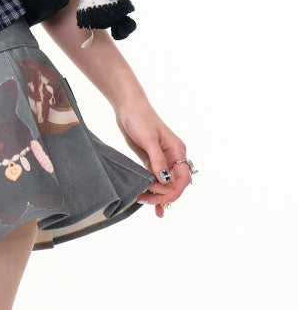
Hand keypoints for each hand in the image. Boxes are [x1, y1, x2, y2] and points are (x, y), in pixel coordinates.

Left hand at [115, 101, 192, 217]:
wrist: (127, 107)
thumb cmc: (140, 118)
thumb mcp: (149, 139)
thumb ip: (157, 160)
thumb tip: (165, 180)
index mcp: (177, 150)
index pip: (182, 178)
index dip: (174, 191)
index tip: (163, 200)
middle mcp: (172, 157)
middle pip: (173, 183)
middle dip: (163, 194)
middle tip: (146, 200)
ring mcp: (162, 159)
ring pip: (164, 183)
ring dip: (157, 195)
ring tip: (144, 202)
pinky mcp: (151, 160)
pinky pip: (154, 179)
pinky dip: (152, 189)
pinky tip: (147, 199)